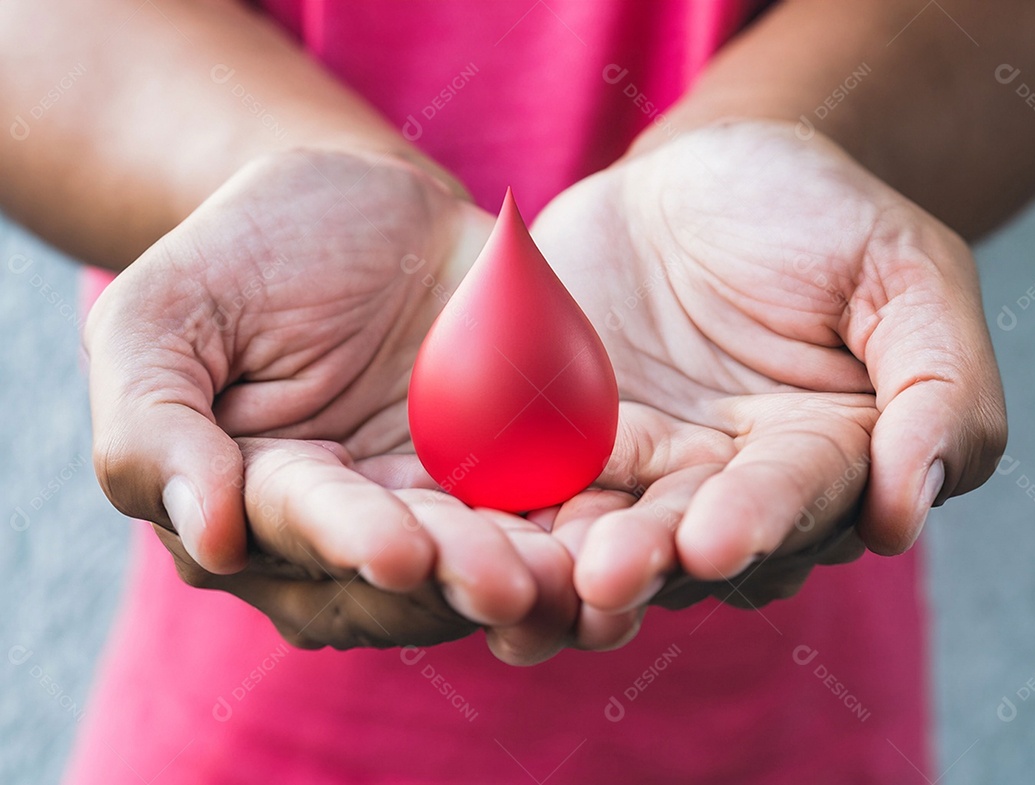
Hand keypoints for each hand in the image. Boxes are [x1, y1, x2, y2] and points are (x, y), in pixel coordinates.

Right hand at [86, 149, 575, 655]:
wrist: (366, 208)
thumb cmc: (248, 254)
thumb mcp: (165, 315)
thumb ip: (153, 424)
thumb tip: (206, 536)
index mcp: (264, 500)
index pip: (304, 530)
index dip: (349, 541)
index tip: (397, 550)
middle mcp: (356, 526)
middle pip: (404, 573)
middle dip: (455, 577)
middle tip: (509, 584)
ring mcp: (443, 507)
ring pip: (484, 562)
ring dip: (530, 577)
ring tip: (569, 579)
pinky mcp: (518, 474)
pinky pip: (553, 513)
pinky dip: (584, 532)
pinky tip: (622, 538)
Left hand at [531, 119, 1005, 608]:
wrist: (701, 177)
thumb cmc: (816, 213)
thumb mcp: (906, 271)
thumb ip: (937, 386)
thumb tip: (911, 513)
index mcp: (820, 456)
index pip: (793, 498)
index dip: (758, 520)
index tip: (716, 541)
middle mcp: (726, 485)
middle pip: (687, 537)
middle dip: (648, 560)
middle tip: (605, 580)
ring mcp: (638, 472)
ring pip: (603, 530)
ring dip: (565, 565)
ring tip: (530, 590)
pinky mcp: (560, 445)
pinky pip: (529, 483)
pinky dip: (501, 515)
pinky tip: (466, 542)